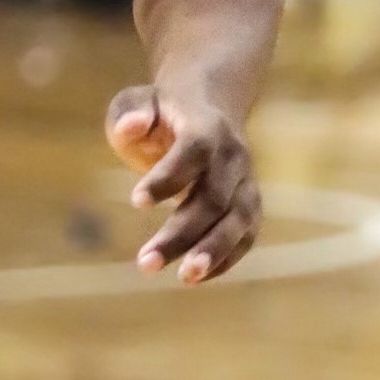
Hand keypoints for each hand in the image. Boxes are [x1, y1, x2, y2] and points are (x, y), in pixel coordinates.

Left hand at [104, 84, 260, 284]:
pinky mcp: (250, 205)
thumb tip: (128, 127)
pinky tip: (194, 276)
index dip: (168, 178)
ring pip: (238, 222)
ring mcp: (247, 181)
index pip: (192, 152)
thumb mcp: (138, 102)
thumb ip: (129, 114)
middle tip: (145, 262)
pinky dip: (225, 259)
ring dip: (211, 252)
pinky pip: (245, 237)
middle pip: (213, 198)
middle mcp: (233, 155)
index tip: (136, 202)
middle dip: (181, 233)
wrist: (207, 106)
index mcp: (206, 125)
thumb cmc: (160, 110)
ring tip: (183, 277)